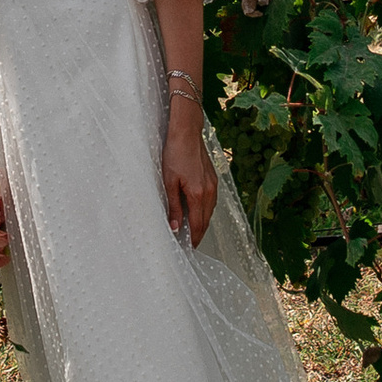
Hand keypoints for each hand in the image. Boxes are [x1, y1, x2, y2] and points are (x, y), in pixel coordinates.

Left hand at [163, 97, 216, 248]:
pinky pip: (211, 201)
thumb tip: (175, 227)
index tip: (187, 248)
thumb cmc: (175, 154)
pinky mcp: (213, 178)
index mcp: (198, 194)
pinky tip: (197, 211)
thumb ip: (173, 206)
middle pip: (205, 221)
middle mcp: (209, 192)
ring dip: (201, 222)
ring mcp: (213, 185)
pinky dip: (204, 210)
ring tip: (191, 231)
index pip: (197, 225)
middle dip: (198, 234)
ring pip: (209, 211)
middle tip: (188, 244)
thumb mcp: (169, 182)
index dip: (193, 239)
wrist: (186, 133)